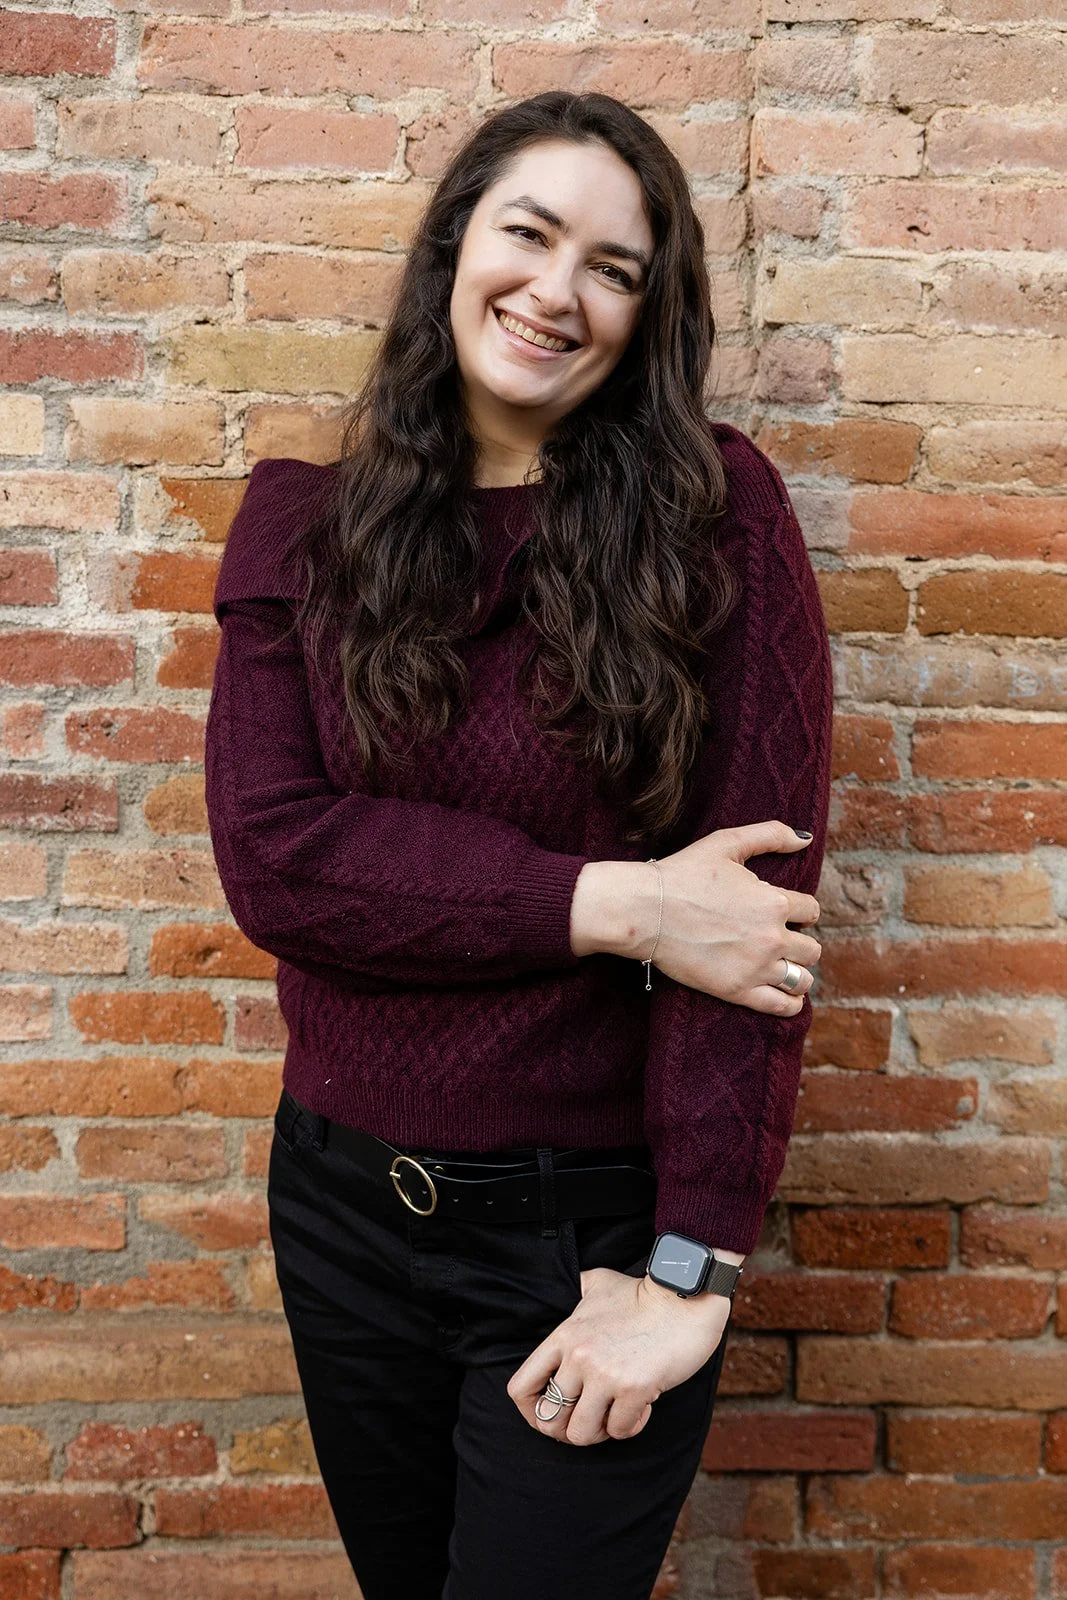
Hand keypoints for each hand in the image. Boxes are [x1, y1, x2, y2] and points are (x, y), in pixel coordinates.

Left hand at [506, 1267, 729, 1446]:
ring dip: (600, 1431)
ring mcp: (606, 1374)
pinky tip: (643, 1405)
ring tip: (615, 1413)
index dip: (531, 1411)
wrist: (683, 1295)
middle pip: (549, 1420)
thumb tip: (571, 1290)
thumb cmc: (643, 1293)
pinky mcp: (635, 1388)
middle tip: (590, 1419)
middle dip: (567, 1428)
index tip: (554, 1412)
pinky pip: (620, 1431)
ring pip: (581, 1433)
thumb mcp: (598, 1283)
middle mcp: (579, 1357)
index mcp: (564, 1336)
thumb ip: (577, 1292)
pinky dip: (631, 1425)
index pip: (521, 1388)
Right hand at [641, 820, 820, 1016]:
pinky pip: (783, 1006)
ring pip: (803, 979)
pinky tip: (787, 996)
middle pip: (811, 948)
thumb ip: (771, 835)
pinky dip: (792, 1003)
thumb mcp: (727, 843)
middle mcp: (772, 937)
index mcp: (775, 901)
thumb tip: (805, 839)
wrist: (644, 910)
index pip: (810, 910)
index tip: (784, 912)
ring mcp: (756, 967)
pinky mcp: (737, 990)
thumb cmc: (683, 873)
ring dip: (797, 972)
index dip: (799, 910)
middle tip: (779, 940)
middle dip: (800, 942)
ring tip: (783, 967)